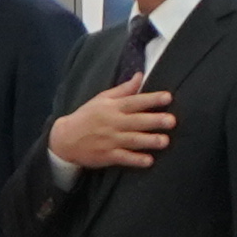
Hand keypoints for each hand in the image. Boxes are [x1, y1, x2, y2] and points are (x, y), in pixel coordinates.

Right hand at [46, 76, 177, 171]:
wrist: (64, 139)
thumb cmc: (86, 116)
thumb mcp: (102, 99)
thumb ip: (123, 89)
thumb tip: (140, 75)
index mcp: (112, 107)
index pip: (135, 101)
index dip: (151, 99)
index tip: (168, 97)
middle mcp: (113, 123)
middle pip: (136, 121)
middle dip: (155, 121)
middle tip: (172, 120)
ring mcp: (110, 140)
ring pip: (133, 140)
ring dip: (149, 141)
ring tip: (165, 141)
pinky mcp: (107, 156)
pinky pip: (124, 158)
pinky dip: (136, 160)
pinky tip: (149, 161)